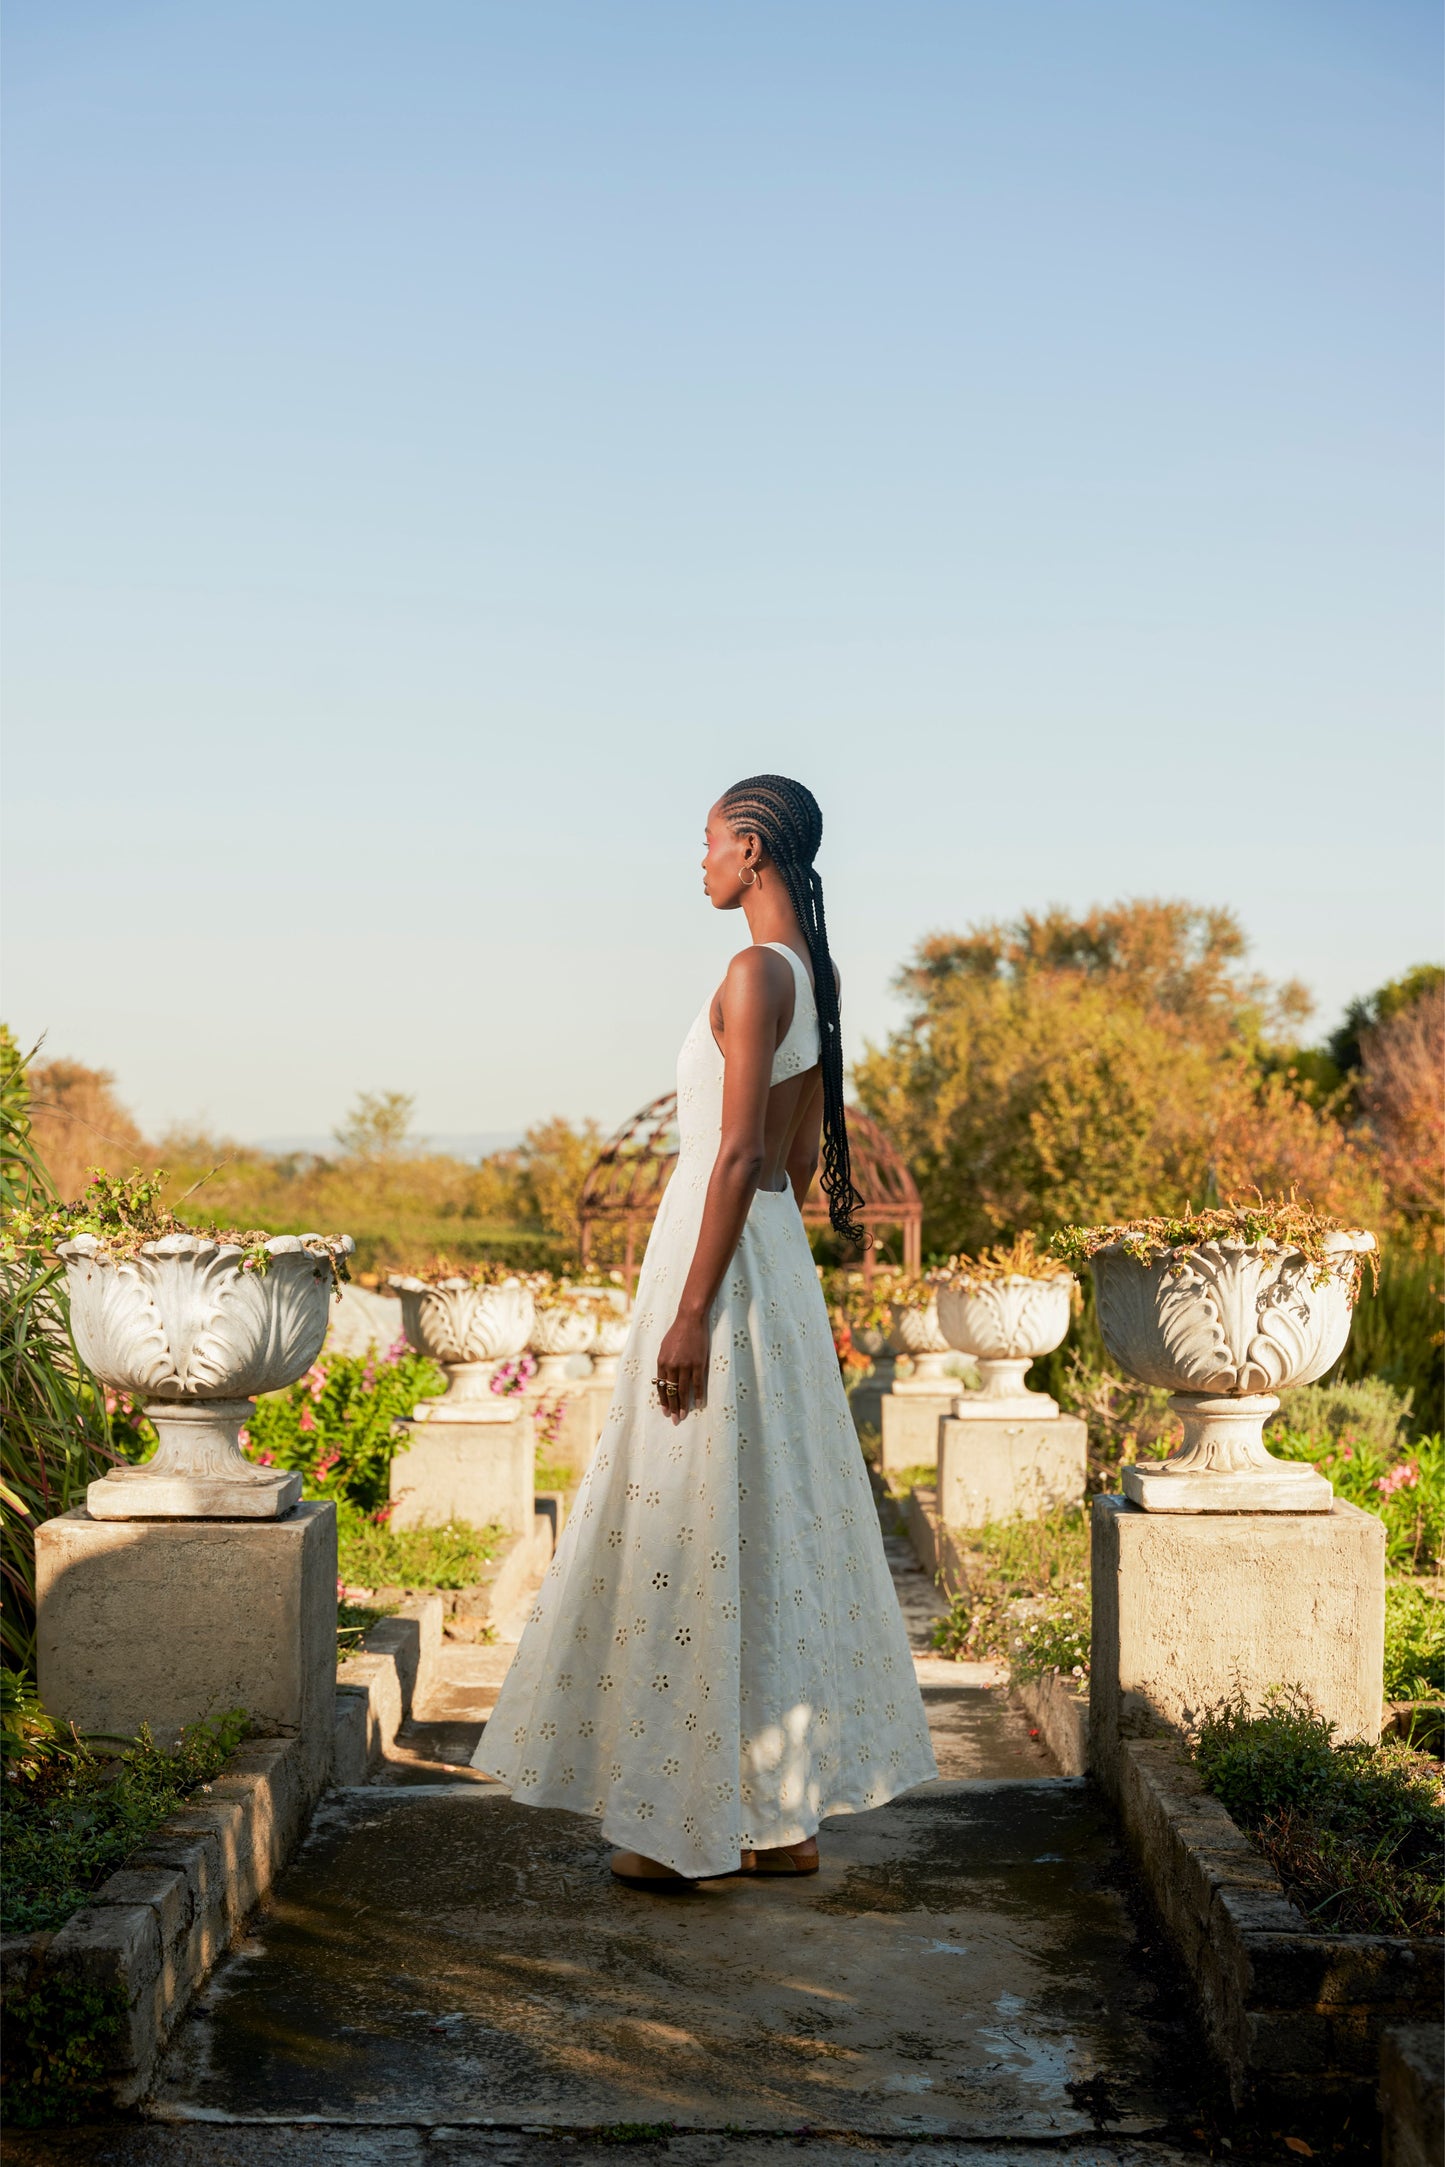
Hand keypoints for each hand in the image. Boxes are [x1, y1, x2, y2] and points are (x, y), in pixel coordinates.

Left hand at [655, 1307, 707, 1422]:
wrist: (689, 1320)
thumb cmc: (676, 1333)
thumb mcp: (664, 1348)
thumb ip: (664, 1363)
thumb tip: (663, 1378)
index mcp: (662, 1362)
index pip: (661, 1386)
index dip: (663, 1400)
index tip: (664, 1411)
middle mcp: (672, 1366)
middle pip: (671, 1391)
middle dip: (671, 1407)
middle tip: (673, 1420)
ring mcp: (685, 1365)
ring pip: (683, 1390)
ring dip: (683, 1405)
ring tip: (683, 1416)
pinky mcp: (697, 1363)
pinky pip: (697, 1383)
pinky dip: (698, 1394)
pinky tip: (698, 1403)